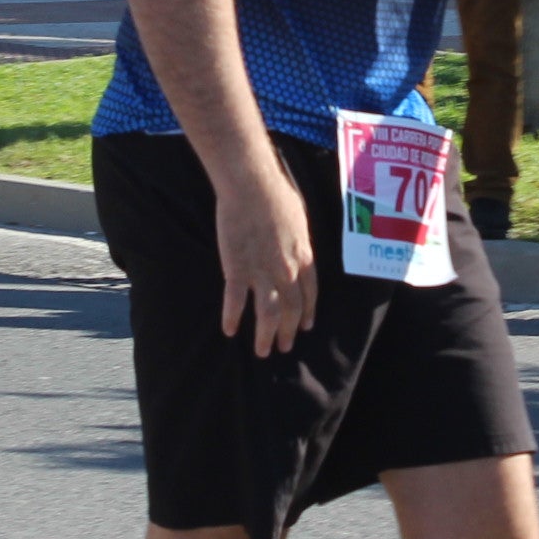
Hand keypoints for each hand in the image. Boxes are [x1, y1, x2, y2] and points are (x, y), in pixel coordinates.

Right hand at [212, 149, 319, 357]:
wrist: (252, 186)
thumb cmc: (276, 195)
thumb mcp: (299, 219)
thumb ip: (299, 241)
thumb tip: (300, 248)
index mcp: (303, 257)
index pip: (309, 294)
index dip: (307, 312)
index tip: (306, 326)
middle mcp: (286, 271)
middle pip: (291, 310)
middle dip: (288, 332)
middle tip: (284, 347)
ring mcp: (261, 272)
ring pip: (268, 314)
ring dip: (265, 336)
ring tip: (262, 351)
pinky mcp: (236, 269)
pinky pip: (235, 301)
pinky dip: (232, 318)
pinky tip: (229, 330)